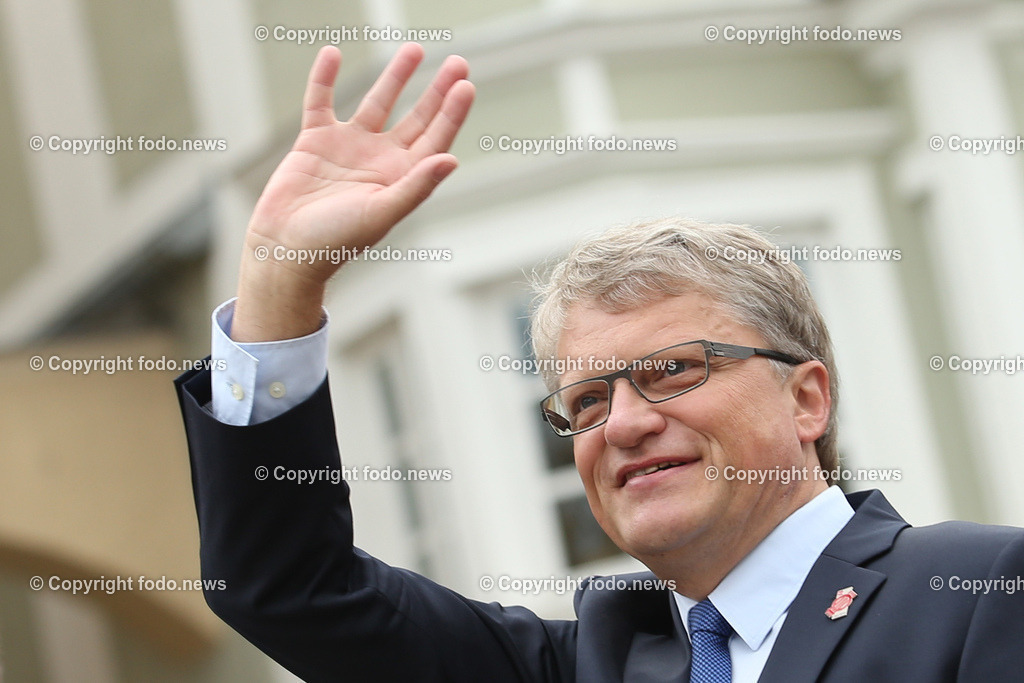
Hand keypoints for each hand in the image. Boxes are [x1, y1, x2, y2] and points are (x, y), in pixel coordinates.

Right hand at [233, 43, 474, 341]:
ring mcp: (349, 148)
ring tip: (414, 49)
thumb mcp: (381, 212)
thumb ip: (416, 186)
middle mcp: (380, 160)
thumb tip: (452, 160)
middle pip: (416, 117)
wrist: (286, 249)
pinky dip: (323, 78)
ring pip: (376, 103)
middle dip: (436, 91)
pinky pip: (320, 102)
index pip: (435, 139)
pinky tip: (331, 53)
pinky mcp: (315, 141)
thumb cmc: (336, 241)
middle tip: (458, 62)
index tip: (466, 85)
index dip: (452, 113)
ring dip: (395, 76)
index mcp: (401, 179)